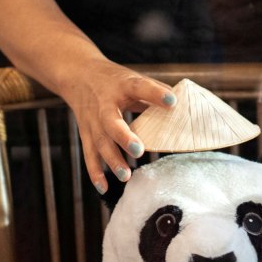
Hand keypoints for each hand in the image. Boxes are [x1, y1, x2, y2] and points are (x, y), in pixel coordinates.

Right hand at [60, 60, 175, 193]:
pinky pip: (89, 154)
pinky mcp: (86, 133)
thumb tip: (183, 106)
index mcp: (122, 85)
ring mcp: (93, 120)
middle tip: (139, 150)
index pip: (139, 87)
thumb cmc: (115, 80)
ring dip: (112, 160)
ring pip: (100, 142)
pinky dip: (95, 172)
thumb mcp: (133, 78)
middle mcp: (104, 104)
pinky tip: (104, 187)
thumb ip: (155, 92)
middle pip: (111, 121)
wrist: (78, 74)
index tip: (172, 101)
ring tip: (126, 176)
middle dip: (123, 137)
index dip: (155, 93)